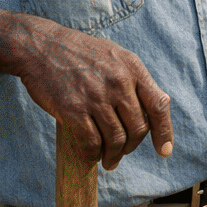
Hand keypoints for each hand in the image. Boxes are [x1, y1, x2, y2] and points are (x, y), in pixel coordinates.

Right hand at [15, 21, 173, 170]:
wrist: (41, 47)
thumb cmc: (80, 53)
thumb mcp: (116, 55)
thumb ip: (136, 79)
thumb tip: (160, 104)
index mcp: (133, 68)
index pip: (158, 105)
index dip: (164, 132)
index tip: (164, 152)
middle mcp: (119, 82)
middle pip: (138, 128)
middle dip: (132, 147)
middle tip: (122, 154)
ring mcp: (96, 96)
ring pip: (116, 139)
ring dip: (113, 155)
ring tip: (108, 160)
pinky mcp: (73, 109)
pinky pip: (90, 142)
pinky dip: (92, 154)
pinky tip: (90, 155)